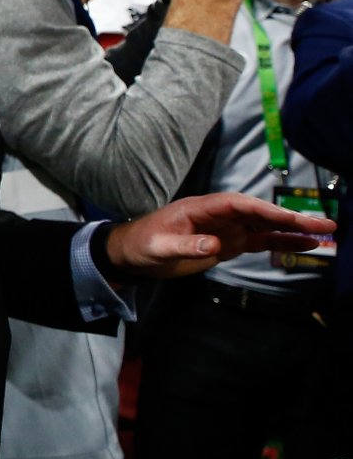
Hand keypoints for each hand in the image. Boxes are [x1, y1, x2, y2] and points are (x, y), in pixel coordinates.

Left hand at [102, 191, 334, 279]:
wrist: (133, 253)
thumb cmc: (142, 245)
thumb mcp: (159, 247)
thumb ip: (186, 246)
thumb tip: (215, 246)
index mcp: (202, 207)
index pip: (240, 205)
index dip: (265, 210)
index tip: (289, 218)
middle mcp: (219, 215)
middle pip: (260, 213)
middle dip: (291, 218)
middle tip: (325, 224)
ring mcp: (227, 228)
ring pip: (266, 226)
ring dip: (293, 230)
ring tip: (325, 235)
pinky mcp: (230, 243)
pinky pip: (260, 240)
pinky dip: (281, 242)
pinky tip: (304, 245)